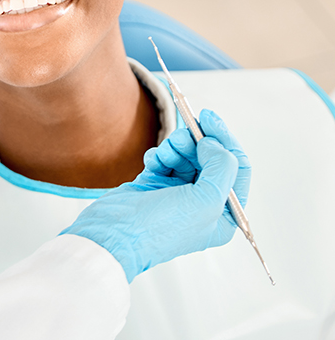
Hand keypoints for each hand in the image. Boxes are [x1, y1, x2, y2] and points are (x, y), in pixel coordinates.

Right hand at [61, 110, 250, 282]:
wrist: (114, 233)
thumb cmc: (160, 228)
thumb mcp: (206, 200)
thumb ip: (222, 166)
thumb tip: (215, 142)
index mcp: (223, 215)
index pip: (237, 169)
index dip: (225, 140)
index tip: (209, 119)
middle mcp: (203, 203)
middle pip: (209, 157)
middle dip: (195, 143)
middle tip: (181, 139)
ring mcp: (178, 193)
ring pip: (186, 154)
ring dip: (176, 148)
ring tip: (165, 155)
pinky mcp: (155, 184)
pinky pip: (165, 158)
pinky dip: (160, 155)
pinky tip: (153, 162)